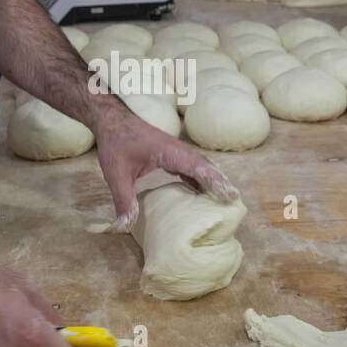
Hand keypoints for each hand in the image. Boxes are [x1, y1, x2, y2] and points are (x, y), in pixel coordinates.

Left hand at [92, 106, 238, 230]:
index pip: (197, 166)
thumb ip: (123, 200)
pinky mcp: (172, 154)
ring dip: (213, 179)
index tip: (229, 193)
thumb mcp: (116, 174)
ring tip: (226, 198)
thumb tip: (124, 226)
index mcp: (168, 151)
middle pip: (205, 165)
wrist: (112, 120)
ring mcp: (176, 150)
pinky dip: (201, 178)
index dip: (214, 180)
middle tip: (235, 201)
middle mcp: (177, 149)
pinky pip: (192, 166)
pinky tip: (203, 192)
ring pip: (200, 165)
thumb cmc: (115, 142)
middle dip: (221, 182)